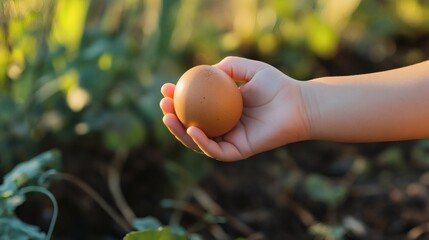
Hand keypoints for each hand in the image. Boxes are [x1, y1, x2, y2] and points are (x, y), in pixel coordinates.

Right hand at [160, 57, 309, 160]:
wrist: (297, 104)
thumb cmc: (276, 86)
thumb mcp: (249, 69)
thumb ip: (229, 67)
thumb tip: (206, 71)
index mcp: (223, 108)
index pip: (194, 105)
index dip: (177, 98)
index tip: (166, 88)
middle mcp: (223, 125)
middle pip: (190, 124)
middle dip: (172, 116)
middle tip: (163, 105)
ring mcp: (229, 139)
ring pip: (198, 141)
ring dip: (180, 132)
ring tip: (169, 117)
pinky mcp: (238, 151)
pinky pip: (215, 150)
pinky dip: (201, 142)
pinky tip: (192, 129)